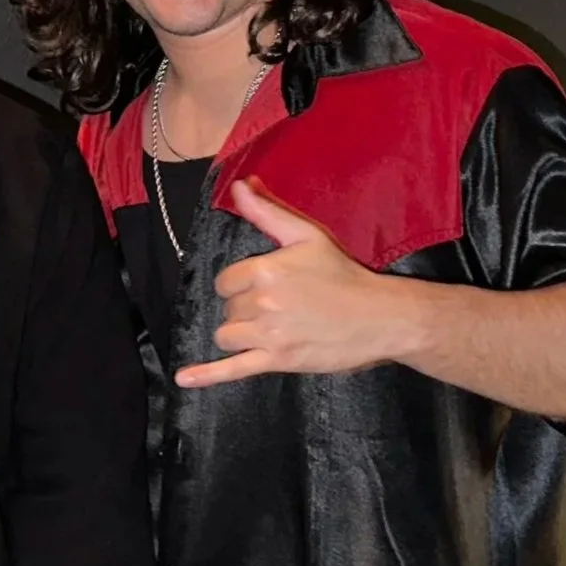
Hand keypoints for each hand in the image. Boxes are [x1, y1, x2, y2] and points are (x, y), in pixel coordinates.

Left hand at [174, 178, 415, 388]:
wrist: (380, 317)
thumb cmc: (344, 274)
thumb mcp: (306, 236)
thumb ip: (267, 212)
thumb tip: (239, 185)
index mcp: (265, 270)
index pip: (225, 281)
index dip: (239, 285)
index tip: (263, 287)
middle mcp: (263, 302)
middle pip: (227, 309)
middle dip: (244, 309)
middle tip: (279, 307)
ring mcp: (270, 334)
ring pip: (226, 336)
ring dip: (239, 333)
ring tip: (267, 329)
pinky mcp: (278, 360)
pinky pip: (233, 369)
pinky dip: (207, 375)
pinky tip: (185, 379)